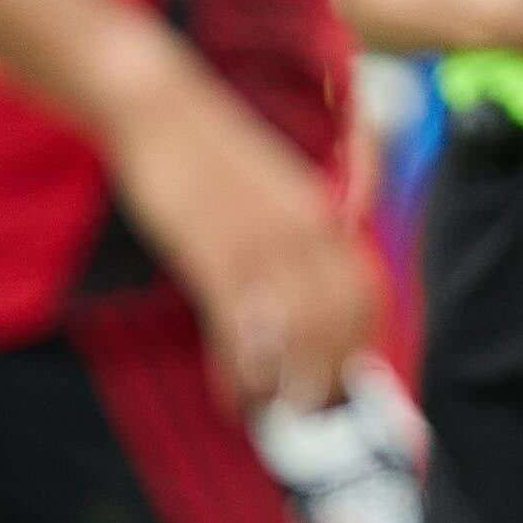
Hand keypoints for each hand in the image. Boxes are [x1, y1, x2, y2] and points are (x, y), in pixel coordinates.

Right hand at [90, 37, 378, 408]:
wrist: (160, 106)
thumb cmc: (209, 152)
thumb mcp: (271, 187)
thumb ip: (296, 231)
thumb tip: (300, 289)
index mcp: (320, 211)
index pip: (362, 289)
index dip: (358, 341)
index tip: (348, 378)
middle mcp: (303, 230)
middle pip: (337, 321)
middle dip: (328, 376)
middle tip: (310, 415)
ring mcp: (261, 243)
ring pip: (295, 332)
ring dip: (288, 385)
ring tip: (273, 417)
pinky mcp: (214, 252)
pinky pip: (240, 329)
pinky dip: (240, 373)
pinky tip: (233, 397)